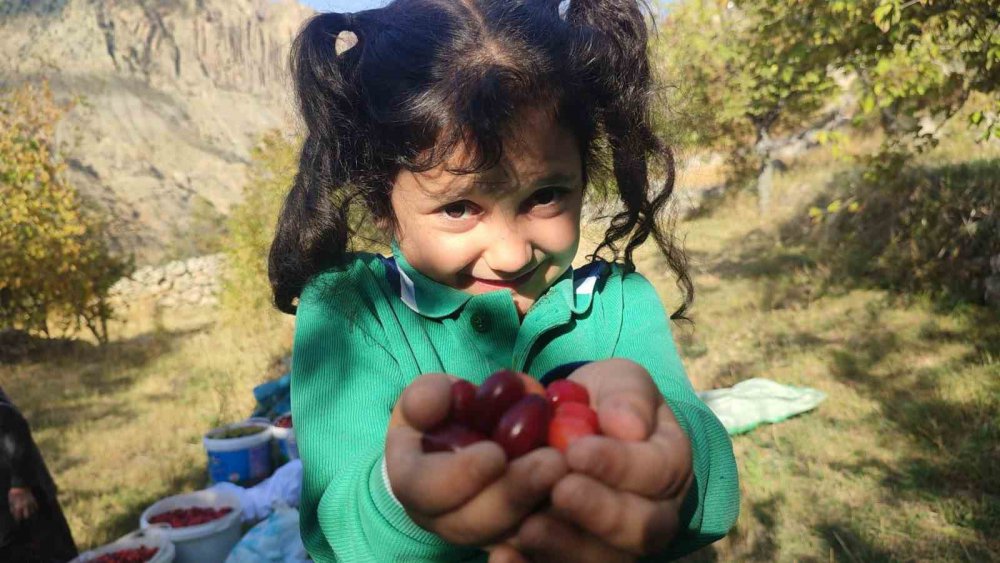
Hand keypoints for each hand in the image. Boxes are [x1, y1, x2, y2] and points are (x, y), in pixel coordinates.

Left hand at [8, 487, 37, 521]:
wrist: (20, 485)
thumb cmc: (14, 493)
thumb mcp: (10, 501)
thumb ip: (12, 508)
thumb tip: (13, 513)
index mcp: (18, 507)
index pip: (18, 516)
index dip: (18, 519)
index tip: (18, 521)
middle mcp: (25, 506)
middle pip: (27, 516)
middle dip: (25, 517)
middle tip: (23, 517)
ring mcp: (30, 503)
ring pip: (33, 511)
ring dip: (30, 513)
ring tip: (29, 514)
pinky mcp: (33, 499)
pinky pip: (36, 506)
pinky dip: (35, 508)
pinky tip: (34, 509)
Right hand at [385, 373, 567, 546]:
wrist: (474, 431)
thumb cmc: (447, 410)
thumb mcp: (431, 394)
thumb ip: (427, 396)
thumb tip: (433, 402)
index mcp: (411, 481)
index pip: (424, 489)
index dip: (459, 475)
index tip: (495, 453)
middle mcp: (441, 517)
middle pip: (472, 523)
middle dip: (512, 494)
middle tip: (552, 463)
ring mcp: (480, 531)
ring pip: (509, 534)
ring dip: (542, 503)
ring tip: (571, 470)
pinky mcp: (516, 533)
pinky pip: (539, 535)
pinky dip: (561, 515)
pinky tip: (585, 486)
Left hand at [509, 359, 693, 560]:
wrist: (578, 425)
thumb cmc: (605, 402)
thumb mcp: (621, 382)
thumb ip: (629, 398)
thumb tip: (628, 425)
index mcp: (668, 465)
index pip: (656, 473)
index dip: (618, 465)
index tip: (577, 450)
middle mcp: (653, 515)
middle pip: (640, 530)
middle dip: (598, 513)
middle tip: (559, 491)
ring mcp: (617, 544)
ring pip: (602, 559)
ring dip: (564, 547)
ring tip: (528, 528)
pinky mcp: (575, 556)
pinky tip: (504, 556)